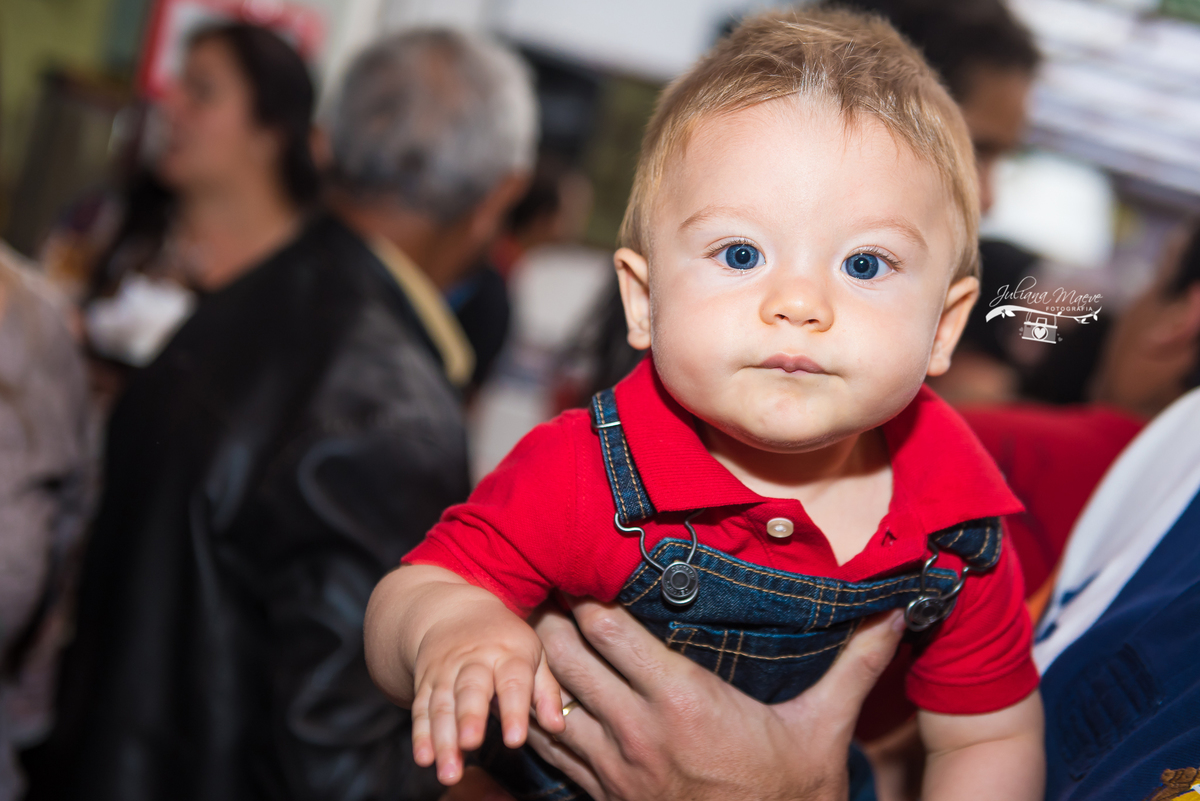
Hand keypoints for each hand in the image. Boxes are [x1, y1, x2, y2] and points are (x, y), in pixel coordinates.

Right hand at [411, 610, 563, 784]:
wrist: (452, 611)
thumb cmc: (504, 641)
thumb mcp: (533, 655)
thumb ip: (546, 692)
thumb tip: (557, 727)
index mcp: (509, 652)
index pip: (513, 681)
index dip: (514, 710)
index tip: (515, 740)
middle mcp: (474, 660)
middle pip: (470, 690)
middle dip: (469, 718)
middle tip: (471, 744)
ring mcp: (445, 671)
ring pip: (442, 705)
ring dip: (443, 739)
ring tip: (448, 772)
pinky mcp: (424, 682)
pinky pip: (421, 709)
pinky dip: (421, 735)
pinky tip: (424, 759)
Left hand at [525, 598, 905, 800]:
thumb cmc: (793, 789)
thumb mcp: (825, 726)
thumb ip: (855, 665)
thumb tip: (893, 612)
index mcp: (683, 702)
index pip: (608, 631)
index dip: (587, 595)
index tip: (586, 570)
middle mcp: (636, 732)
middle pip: (562, 656)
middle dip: (550, 619)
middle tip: (551, 591)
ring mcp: (612, 767)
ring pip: (544, 702)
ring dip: (535, 666)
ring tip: (538, 634)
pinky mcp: (601, 793)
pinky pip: (547, 749)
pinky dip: (533, 715)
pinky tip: (537, 693)